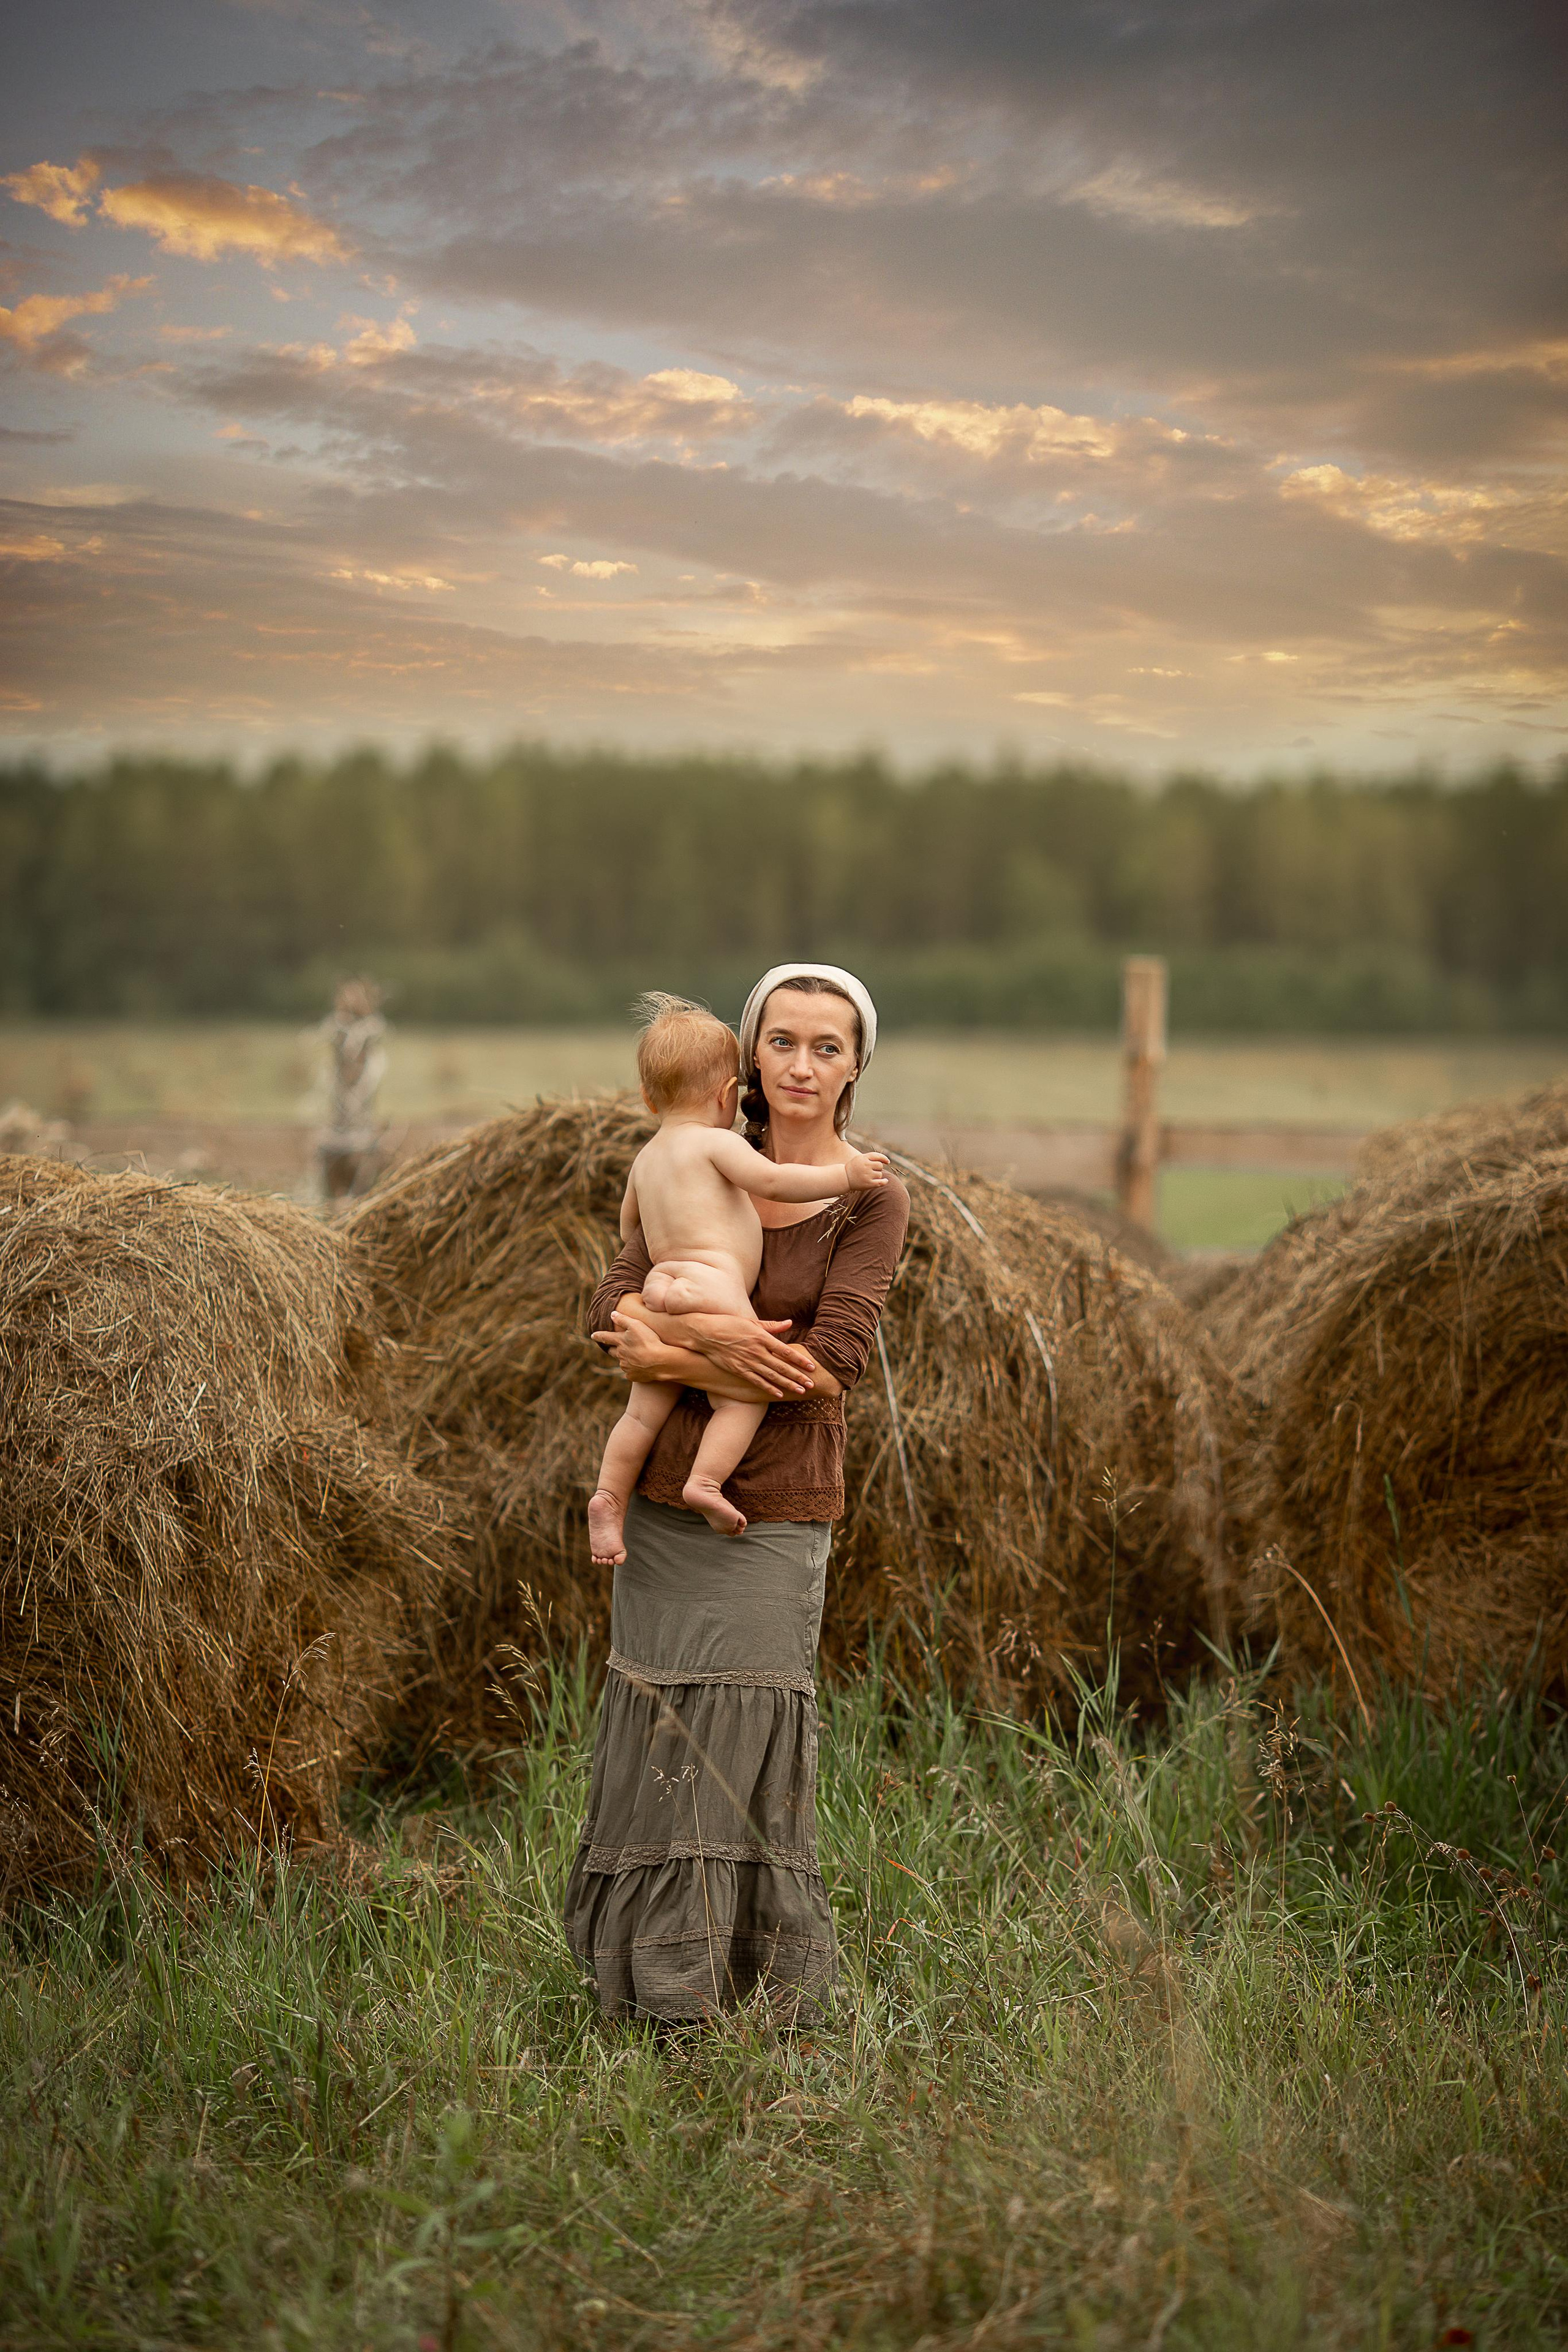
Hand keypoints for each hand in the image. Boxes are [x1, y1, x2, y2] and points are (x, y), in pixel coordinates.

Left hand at [591, 1309, 674, 1383]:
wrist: (659, 1362)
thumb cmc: (649, 1341)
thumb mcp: (637, 1325)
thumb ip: (623, 1319)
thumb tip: (612, 1314)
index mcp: (620, 1341)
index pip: (605, 1337)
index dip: (598, 1335)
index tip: (593, 1335)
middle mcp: (620, 1355)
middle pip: (612, 1351)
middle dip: (612, 1349)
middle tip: (614, 1348)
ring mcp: (625, 1366)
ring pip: (622, 1362)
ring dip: (626, 1359)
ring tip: (637, 1357)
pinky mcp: (632, 1376)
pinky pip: (631, 1372)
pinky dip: (634, 1369)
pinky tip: (643, 1366)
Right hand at [683, 1311, 816, 1397]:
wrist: (706, 1334)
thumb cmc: (729, 1324)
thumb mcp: (751, 1322)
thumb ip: (772, 1325)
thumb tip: (789, 1323)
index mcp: (762, 1337)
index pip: (786, 1351)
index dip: (800, 1360)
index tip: (811, 1366)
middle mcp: (757, 1351)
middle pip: (782, 1366)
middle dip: (798, 1376)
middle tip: (812, 1384)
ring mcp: (748, 1362)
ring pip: (772, 1376)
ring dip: (788, 1384)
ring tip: (801, 1391)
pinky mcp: (739, 1370)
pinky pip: (757, 1381)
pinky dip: (768, 1388)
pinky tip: (779, 1393)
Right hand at [845, 1149, 889, 1191]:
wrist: (844, 1178)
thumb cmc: (853, 1167)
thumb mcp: (860, 1158)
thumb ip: (871, 1157)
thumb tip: (886, 1161)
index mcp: (863, 1158)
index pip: (877, 1156)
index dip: (884, 1158)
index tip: (887, 1162)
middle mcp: (866, 1166)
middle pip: (880, 1165)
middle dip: (878, 1168)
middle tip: (871, 1170)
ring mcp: (867, 1175)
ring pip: (879, 1174)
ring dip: (877, 1175)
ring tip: (868, 1176)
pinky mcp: (868, 1184)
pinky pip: (880, 1182)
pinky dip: (884, 1182)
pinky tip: (885, 1181)